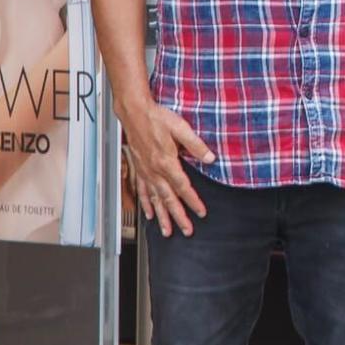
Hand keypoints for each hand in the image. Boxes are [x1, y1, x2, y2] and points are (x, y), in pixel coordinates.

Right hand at [122, 97, 214, 237]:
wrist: (134, 113)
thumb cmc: (156, 118)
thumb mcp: (180, 127)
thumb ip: (195, 145)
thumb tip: (210, 157)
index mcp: (166, 162)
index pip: (183, 187)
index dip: (193, 201)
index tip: (201, 212)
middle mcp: (155, 171)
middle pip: (169, 199)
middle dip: (178, 217)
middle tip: (187, 230)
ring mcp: (145, 172)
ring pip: (155, 200)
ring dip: (162, 217)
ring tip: (167, 231)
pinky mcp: (139, 169)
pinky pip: (143, 191)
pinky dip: (146, 204)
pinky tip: (150, 214)